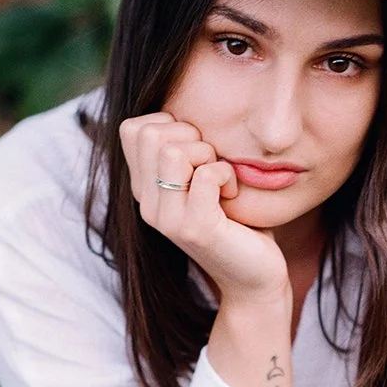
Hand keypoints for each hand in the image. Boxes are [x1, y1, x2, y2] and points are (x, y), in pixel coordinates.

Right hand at [119, 111, 289, 303]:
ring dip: (208, 155)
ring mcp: (167, 219)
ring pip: (172, 151)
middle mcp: (146, 204)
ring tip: (221, 179)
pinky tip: (233, 194)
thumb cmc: (237, 223)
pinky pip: (206, 175)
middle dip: (191, 137)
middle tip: (212, 164)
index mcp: (144, 189)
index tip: (197, 151)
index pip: (132, 128)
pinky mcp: (195, 229)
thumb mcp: (203, 180)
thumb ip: (185, 151)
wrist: (254, 279)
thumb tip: (180, 107)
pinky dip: (227, 175)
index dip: (171, 124)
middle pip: (150, 134)